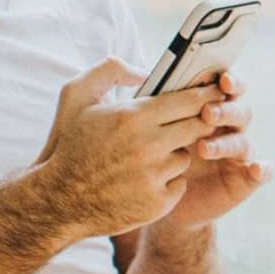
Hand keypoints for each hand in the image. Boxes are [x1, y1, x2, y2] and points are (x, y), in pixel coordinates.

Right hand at [32, 59, 223, 237]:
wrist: (58, 200)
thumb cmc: (70, 144)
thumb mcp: (76, 96)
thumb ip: (110, 71)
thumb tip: (144, 70)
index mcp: (133, 117)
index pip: (190, 100)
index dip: (207, 95)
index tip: (216, 92)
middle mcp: (148, 146)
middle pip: (199, 126)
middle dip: (200, 121)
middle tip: (196, 120)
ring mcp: (154, 176)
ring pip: (187, 155)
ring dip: (175, 153)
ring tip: (149, 156)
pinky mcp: (158, 202)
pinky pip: (180, 183)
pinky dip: (168, 181)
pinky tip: (145, 180)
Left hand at [159, 70, 269, 229]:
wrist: (154, 198)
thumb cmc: (152, 157)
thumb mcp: (148, 129)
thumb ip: (152, 103)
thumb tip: (140, 74)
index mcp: (210, 109)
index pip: (226, 89)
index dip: (228, 81)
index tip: (221, 79)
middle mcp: (228, 128)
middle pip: (239, 111)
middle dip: (225, 110)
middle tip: (207, 113)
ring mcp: (238, 154)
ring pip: (243, 141)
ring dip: (227, 142)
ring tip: (204, 149)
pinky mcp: (244, 180)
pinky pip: (260, 173)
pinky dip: (262, 170)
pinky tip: (256, 169)